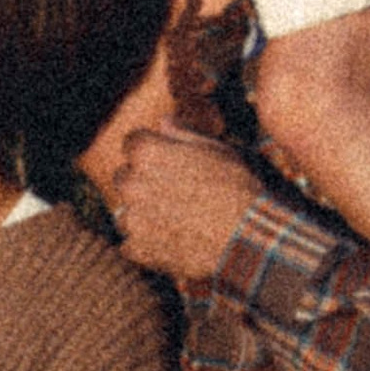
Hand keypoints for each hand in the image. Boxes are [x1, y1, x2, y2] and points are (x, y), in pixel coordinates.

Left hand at [108, 127, 257, 281]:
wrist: (245, 238)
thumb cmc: (236, 189)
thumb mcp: (216, 150)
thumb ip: (183, 134)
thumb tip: (163, 121)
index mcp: (146, 152)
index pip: (132, 143)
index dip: (151, 151)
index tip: (166, 162)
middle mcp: (130, 183)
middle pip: (124, 177)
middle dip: (141, 182)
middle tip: (172, 193)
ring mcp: (131, 218)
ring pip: (126, 211)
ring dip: (141, 214)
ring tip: (173, 220)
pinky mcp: (137, 248)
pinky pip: (132, 243)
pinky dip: (146, 244)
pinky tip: (171, 242)